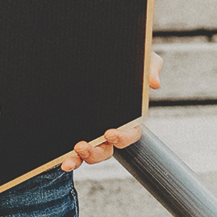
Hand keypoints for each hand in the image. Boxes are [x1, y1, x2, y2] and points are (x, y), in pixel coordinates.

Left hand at [60, 50, 161, 171]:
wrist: (94, 55)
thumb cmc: (123, 61)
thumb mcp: (140, 59)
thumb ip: (150, 65)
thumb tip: (154, 82)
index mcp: (129, 117)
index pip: (131, 134)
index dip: (123, 137)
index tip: (110, 133)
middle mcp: (110, 129)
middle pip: (107, 150)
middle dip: (96, 152)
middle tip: (82, 145)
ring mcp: (93, 132)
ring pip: (90, 154)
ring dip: (81, 157)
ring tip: (70, 154)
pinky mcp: (76, 130)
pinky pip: (73, 150)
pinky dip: (69, 158)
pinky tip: (62, 161)